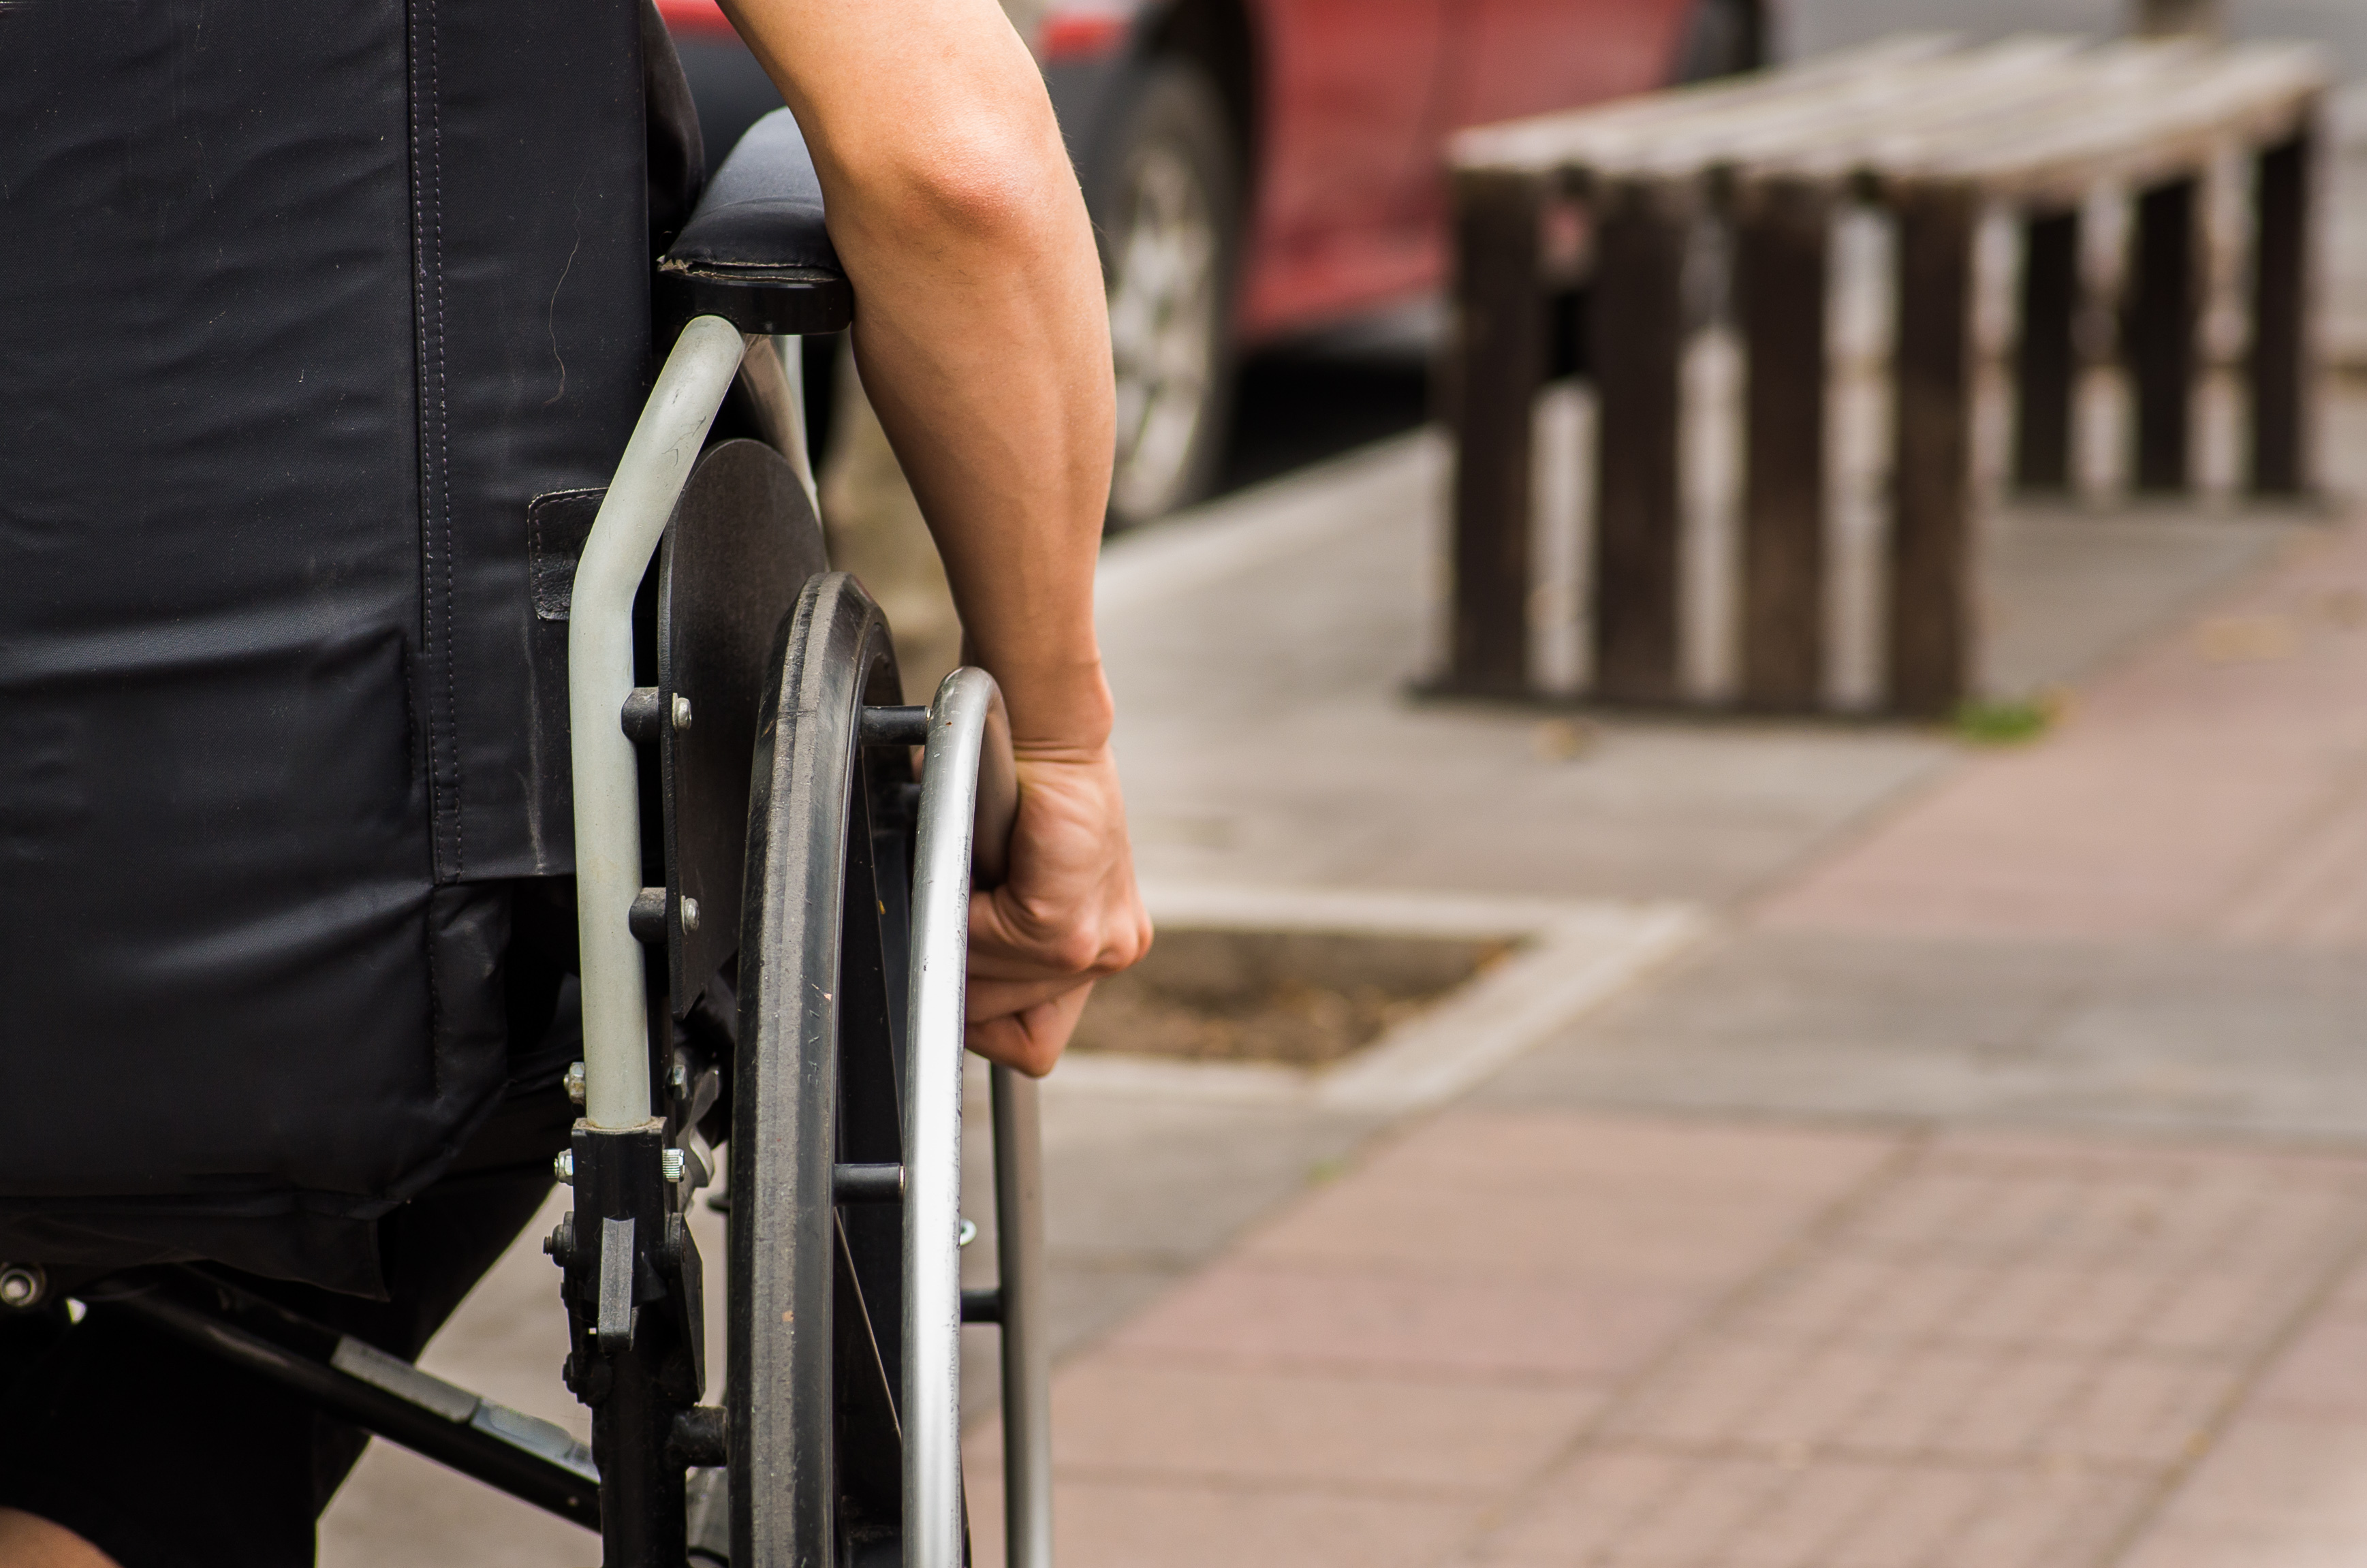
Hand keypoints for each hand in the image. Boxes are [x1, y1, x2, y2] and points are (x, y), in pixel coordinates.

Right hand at [964, 745, 1151, 1075]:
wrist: (1039, 730)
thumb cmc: (1011, 794)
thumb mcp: (1006, 887)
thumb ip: (989, 945)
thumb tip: (940, 984)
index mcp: (1099, 949)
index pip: (1031, 1041)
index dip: (981, 1008)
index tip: (962, 960)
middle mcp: (1110, 954)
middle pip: (1000, 1024)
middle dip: (962, 968)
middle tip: (968, 899)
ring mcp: (1098, 948)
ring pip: (984, 993)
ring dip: (959, 935)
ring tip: (978, 875)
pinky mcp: (1068, 929)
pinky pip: (979, 950)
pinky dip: (960, 911)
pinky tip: (981, 866)